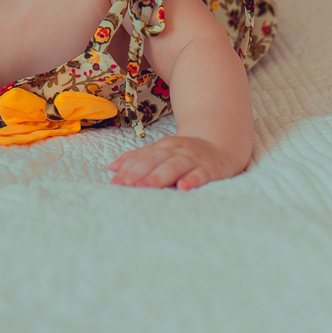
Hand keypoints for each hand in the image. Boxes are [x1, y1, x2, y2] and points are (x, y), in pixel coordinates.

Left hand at [108, 135, 237, 189]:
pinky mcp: (211, 169)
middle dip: (140, 173)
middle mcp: (176, 150)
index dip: (128, 168)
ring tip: (147, 186)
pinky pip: (201, 174)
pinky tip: (184, 187)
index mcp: (163, 147)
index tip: (115, 181)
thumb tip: (112, 168)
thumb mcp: (161, 152)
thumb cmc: (184, 154)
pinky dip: (192, 180)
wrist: (219, 145)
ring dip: (160, 176)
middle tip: (127, 185)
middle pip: (156, 160)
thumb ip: (138, 159)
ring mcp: (193, 158)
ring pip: (175, 166)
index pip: (143, 157)